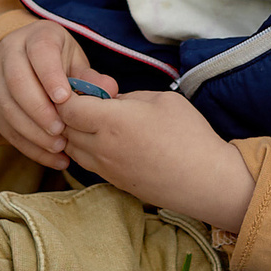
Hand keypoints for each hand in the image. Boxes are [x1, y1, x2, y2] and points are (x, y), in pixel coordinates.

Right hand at [0, 21, 117, 168]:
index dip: (50, 76)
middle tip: (61, 131)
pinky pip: (3, 126)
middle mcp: (8, 53)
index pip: (39, 52)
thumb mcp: (74, 60)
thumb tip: (109, 90)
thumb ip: (90, 76)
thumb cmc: (56, 61)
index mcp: (36, 37)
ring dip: (32, 131)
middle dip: (39, 110)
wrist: (21, 59)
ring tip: (58, 147)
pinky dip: (28, 146)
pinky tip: (52, 158)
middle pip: (17, 81)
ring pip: (6, 106)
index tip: (64, 98)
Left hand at [57, 89, 257, 229]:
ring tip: (94, 121)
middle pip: (64, 128)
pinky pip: (87, 163)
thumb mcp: (162, 100)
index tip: (80, 87)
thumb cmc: (189, 135)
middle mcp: (102, 147)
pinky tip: (105, 140)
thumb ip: (128, 98)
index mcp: (111, 121)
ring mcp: (106, 168)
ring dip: (75, 133)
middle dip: (68, 113)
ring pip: (72, 148)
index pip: (67, 107)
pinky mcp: (114, 182)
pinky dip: (86, 150)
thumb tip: (111, 102)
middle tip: (85, 101)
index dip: (68, 94)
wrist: (206, 180)